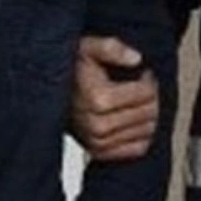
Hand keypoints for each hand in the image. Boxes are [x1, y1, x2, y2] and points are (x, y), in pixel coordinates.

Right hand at [73, 36, 158, 161]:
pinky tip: (130, 120)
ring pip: (146, 131)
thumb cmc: (71, 70)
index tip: (141, 74)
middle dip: (150, 97)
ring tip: (134, 102)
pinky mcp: (100, 153)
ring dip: (147, 115)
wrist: (49, 93)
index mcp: (98, 99)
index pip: (146, 93)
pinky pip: (138, 149)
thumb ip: (111, 47)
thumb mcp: (88, 47)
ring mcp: (99, 142)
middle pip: (148, 112)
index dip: (148, 79)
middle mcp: (98, 125)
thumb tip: (135, 58)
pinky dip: (140, 135)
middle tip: (141, 87)